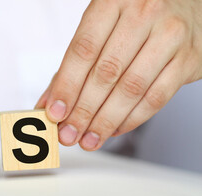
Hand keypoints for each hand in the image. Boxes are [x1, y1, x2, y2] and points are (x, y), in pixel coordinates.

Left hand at [36, 0, 201, 150]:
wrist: (186, 4)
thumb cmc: (135, 16)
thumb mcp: (100, 27)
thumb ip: (73, 63)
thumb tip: (49, 103)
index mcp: (113, 2)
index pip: (84, 50)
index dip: (66, 85)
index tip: (54, 113)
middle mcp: (144, 15)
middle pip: (106, 73)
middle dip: (83, 110)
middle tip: (68, 134)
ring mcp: (170, 36)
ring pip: (131, 89)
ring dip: (105, 121)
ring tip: (88, 139)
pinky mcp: (189, 59)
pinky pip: (156, 97)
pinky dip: (132, 119)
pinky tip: (114, 129)